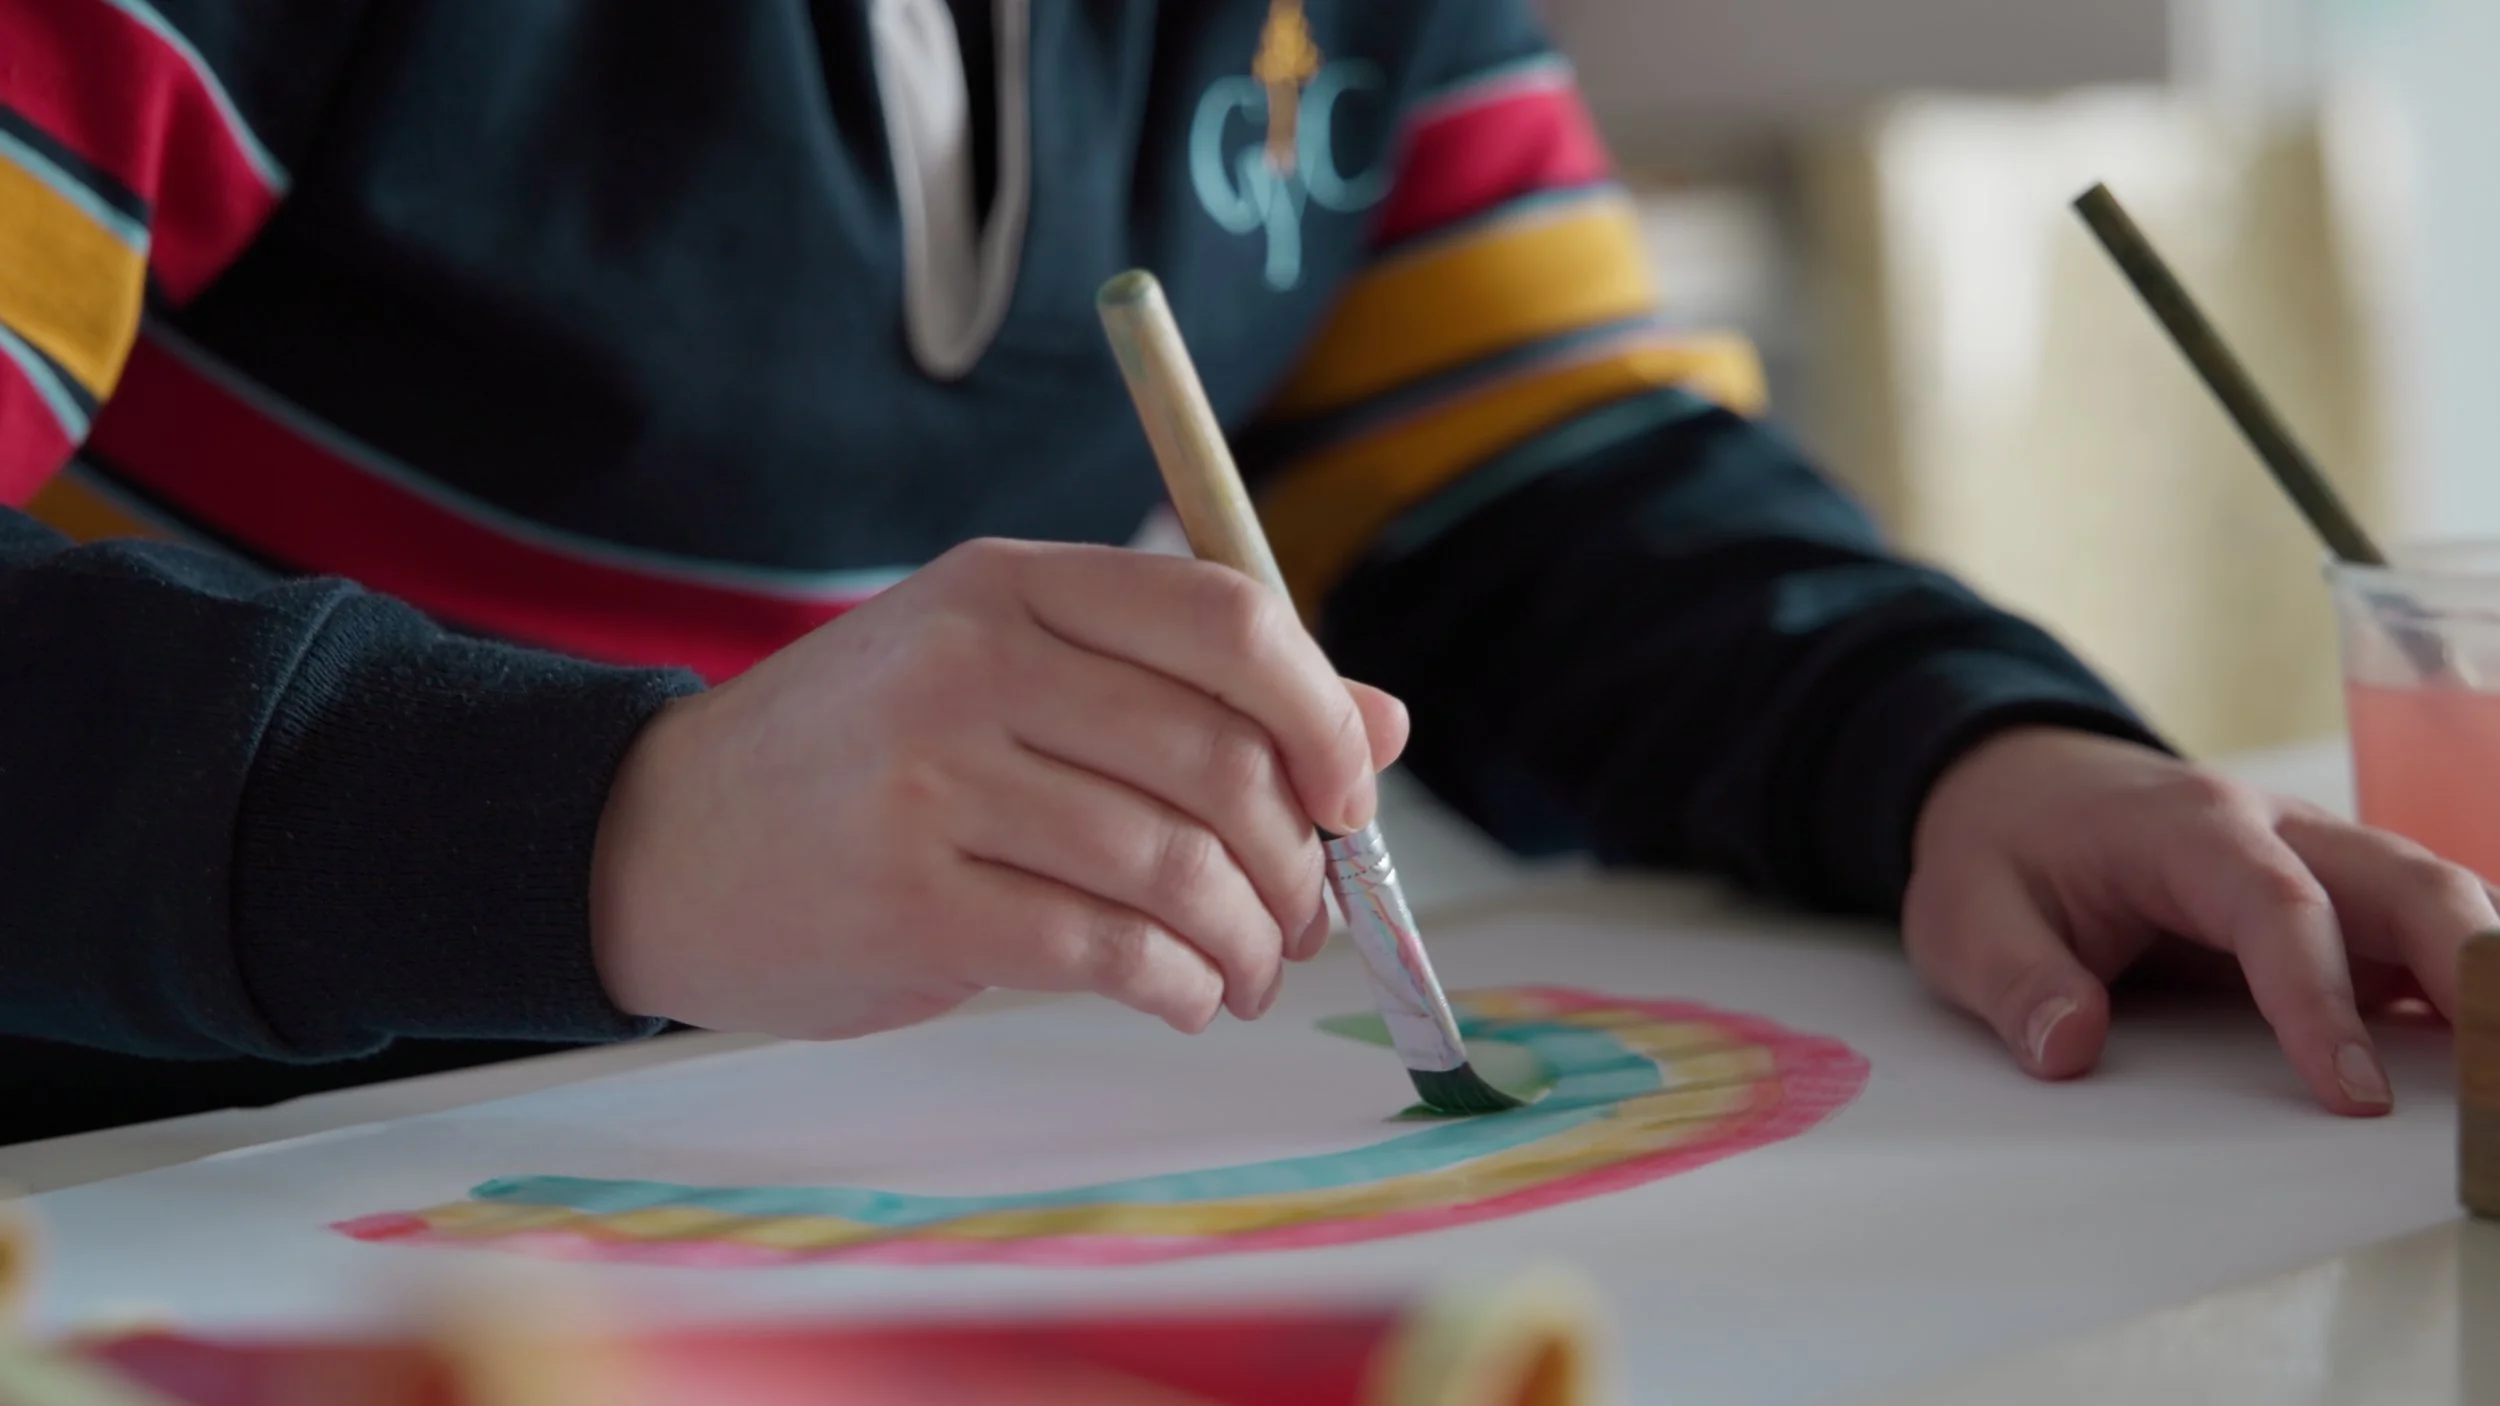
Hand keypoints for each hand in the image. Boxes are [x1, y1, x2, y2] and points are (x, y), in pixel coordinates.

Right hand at [587, 538, 1407, 1040]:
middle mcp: (975, 664)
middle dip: (1297, 862)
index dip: (1321, 714)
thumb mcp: (1011, 678)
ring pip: (1173, 867)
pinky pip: (1106, 952)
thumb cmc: (864, 762)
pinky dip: (1177, 988)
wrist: (655, 843)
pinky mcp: (911, 903)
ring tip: (1247, 973)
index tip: (1350, 799)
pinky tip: (1181, 999)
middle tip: (1306, 918)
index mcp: (1014, 587)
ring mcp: (934, 782)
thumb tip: (1381, 730)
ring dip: (1248, 942)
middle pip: (1219, 758)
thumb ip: (1190, 691)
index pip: (1226, 619)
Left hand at [1905, 727, 2494, 1114]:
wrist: (2015, 787)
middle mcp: (2274, 828)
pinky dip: (2466, 977)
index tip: (2351, 1095)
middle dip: (2469, 968)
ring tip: (2497, 1072)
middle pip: (2404, 882)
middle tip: (2490, 1076)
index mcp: (2186, 827)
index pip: (2278, 906)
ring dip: (2483, 973)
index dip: (2322, 1000)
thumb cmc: (2003, 851)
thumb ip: (2016, 981)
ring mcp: (2316, 856)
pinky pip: (2421, 927)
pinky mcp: (2333, 892)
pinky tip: (2481, 1047)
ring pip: (2433, 897)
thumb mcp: (1966, 918)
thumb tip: (2068, 1048)